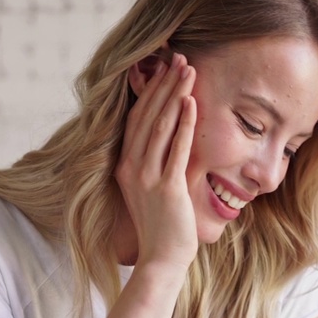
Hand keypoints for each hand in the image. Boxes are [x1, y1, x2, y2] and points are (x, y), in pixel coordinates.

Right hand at [115, 53, 198, 270]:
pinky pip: (176, 149)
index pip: (136, 120)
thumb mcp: (150, 189)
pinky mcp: (167, 188)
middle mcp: (132, 168)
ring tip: (187, 70)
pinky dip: (184, 124)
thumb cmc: (162, 226)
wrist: (162, 260)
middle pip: (146, 116)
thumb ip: (153, 163)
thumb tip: (167, 137)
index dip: (149, 92)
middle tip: (178, 58)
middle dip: (163, 85)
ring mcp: (148, 178)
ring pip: (160, 127)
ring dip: (174, 96)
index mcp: (125, 166)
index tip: (162, 69)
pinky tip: (192, 103)